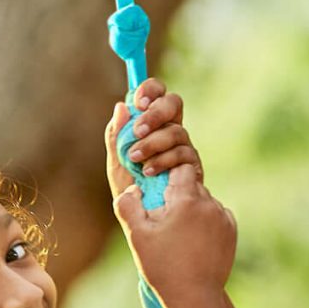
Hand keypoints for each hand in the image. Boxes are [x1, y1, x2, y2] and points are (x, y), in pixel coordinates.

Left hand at [103, 77, 200, 199]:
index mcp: (152, 122)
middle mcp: (170, 129)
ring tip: (135, 158)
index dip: (150, 90)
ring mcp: (183, 146)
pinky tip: (148, 171)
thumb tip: (121, 107)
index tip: (138, 101)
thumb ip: (116, 136)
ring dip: (153, 142)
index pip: (156, 93)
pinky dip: (163, 160)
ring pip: (176, 130)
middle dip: (156, 113)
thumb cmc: (130, 188)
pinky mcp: (192, 165)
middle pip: (174, 103)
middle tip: (138, 130)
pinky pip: (183, 153)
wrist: (145, 217)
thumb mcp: (116, 162)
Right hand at [111, 157, 236, 307]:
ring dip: (192, 210)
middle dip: (178, 197)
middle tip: (166, 222)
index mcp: (187, 200)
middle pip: (191, 185)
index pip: (179, 168)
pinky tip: (194, 242)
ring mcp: (223, 217)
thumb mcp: (137, 236)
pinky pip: (216, 216)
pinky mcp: (231, 231)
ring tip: (180, 236)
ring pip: (204, 201)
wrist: (195, 298)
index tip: (158, 195)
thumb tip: (133, 188)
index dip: (167, 177)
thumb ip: (128, 205)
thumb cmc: (163, 267)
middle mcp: (210, 204)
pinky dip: (205, 223)